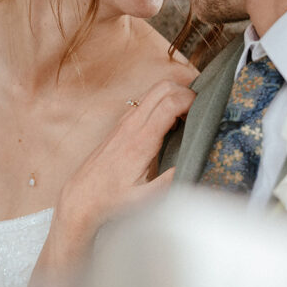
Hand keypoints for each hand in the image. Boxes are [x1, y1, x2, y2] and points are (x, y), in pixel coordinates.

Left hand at [49, 79, 194, 263]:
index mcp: (141, 141)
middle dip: (186, 91)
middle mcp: (132, 125)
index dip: (191, 100)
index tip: (204, 111)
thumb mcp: (144, 199)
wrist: (82, 195)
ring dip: (175, 94)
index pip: (170, 103)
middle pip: (164, 87)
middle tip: (200, 110)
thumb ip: (169, 182)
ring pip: (154, 90)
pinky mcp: (122, 123)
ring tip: (188, 115)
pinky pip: (147, 100)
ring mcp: (125, 121)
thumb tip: (192, 164)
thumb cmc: (113, 199)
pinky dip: (163, 101)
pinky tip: (170, 122)